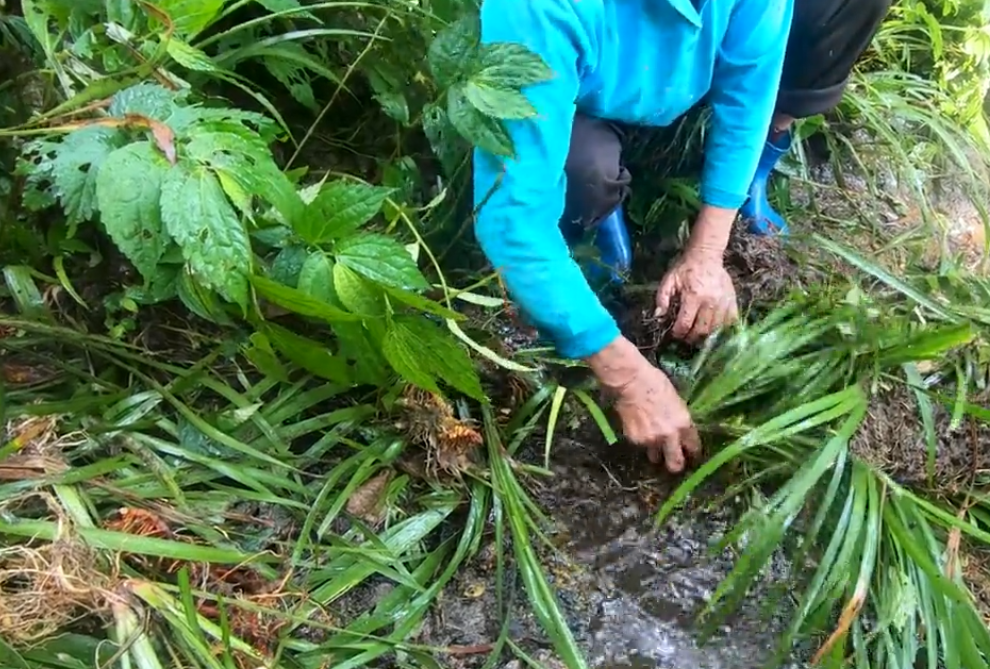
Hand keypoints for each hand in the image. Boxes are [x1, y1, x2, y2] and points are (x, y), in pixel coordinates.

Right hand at [586, 337, 700, 471]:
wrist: (629, 381)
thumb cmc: (654, 383)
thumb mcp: (676, 401)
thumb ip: (679, 419)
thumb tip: (680, 430)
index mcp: (683, 424)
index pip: (693, 447)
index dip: (692, 452)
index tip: (690, 453)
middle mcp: (669, 436)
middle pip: (675, 465)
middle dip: (676, 465)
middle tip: (673, 460)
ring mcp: (650, 440)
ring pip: (655, 457)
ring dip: (656, 453)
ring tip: (653, 442)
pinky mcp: (635, 440)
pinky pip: (641, 446)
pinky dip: (641, 441)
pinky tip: (639, 427)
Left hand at [655, 248, 737, 342]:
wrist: (706, 255)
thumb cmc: (685, 268)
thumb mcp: (669, 280)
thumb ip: (662, 298)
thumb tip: (658, 315)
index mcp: (693, 296)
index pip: (685, 324)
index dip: (679, 333)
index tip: (675, 334)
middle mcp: (710, 301)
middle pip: (702, 330)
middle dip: (692, 337)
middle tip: (686, 337)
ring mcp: (724, 302)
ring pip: (716, 329)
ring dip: (706, 336)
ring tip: (698, 334)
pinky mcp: (732, 300)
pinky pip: (731, 321)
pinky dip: (723, 329)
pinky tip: (715, 329)